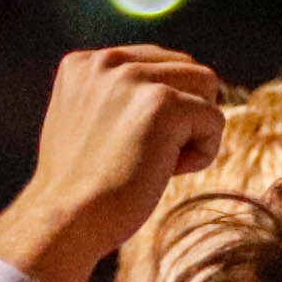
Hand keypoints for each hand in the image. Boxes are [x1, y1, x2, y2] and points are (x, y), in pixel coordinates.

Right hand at [0, 46, 226, 281]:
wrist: (66, 220)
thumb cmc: (82, 186)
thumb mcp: (89, 122)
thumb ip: (119, 96)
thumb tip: (175, 92)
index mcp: (86, 63)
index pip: (161, 62)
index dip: (164, 107)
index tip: (129, 142)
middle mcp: (107, 61)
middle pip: (190, 71)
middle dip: (185, 115)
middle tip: (147, 154)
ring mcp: (134, 79)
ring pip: (207, 89)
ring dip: (194, 131)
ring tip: (156, 161)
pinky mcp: (163, 103)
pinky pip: (215, 120)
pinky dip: (202, 154)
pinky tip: (165, 172)